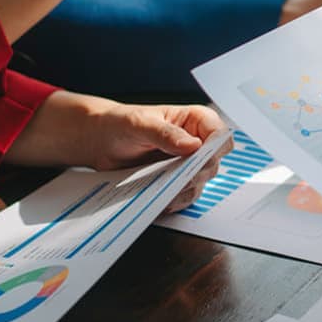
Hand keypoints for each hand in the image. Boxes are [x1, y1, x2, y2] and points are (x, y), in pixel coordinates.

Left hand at [5, 94, 230, 210]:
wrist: (101, 141)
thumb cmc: (120, 124)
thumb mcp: (139, 124)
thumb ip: (165, 134)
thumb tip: (192, 146)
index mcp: (196, 120)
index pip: (221, 136)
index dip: (214, 150)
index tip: (196, 159)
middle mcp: (198, 142)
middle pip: (213, 163)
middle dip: (195, 173)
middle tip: (173, 177)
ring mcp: (189, 164)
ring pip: (202, 183)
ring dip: (183, 189)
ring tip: (161, 189)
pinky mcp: (178, 180)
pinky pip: (186, 196)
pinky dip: (174, 200)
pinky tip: (158, 198)